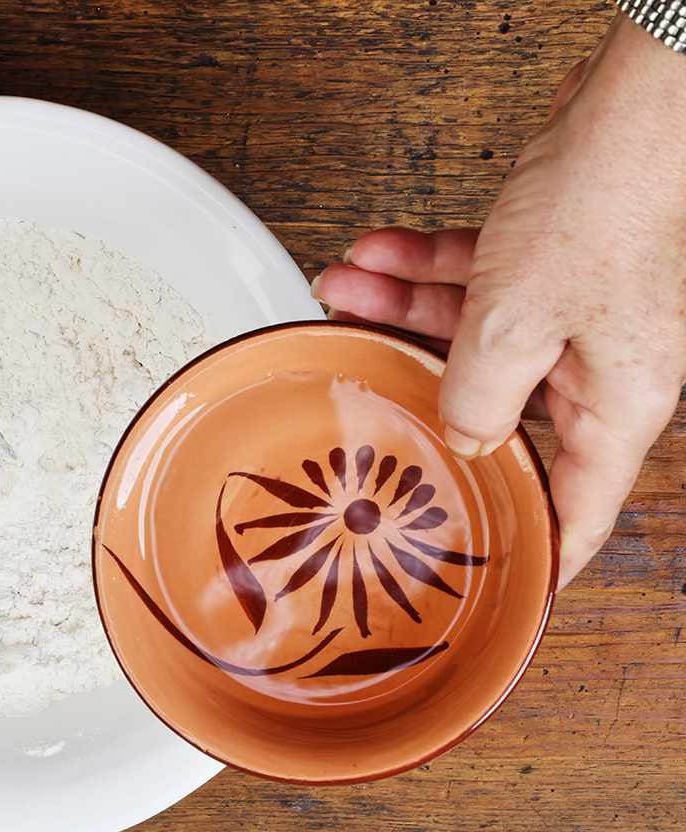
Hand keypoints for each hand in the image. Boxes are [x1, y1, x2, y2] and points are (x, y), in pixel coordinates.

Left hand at [311, 15, 685, 589]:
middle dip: (421, 390)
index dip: (539, 553)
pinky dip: (423, 268)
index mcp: (615, 404)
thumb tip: (464, 437)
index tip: (497, 583)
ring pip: (472, 334)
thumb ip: (477, 397)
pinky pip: (475, 281)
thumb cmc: (605, 207)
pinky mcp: (550, 263)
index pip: (577, 508)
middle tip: (363, 393)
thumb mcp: (516, 324)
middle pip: (497, 410)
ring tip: (343, 293)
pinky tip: (371, 255)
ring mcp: (572, 313)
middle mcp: (597, 366)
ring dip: (400, 310)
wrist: (631, 106)